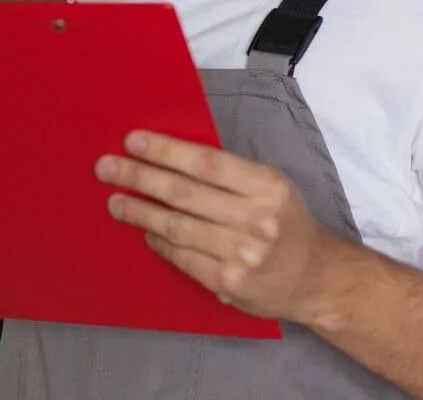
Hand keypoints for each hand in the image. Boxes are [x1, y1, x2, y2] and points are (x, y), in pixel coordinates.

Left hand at [96, 130, 335, 322]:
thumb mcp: (271, 188)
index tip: (133, 141)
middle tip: (107, 168)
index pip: (206, 162)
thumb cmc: (287, 224)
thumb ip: (231, 175)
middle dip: (140, 177)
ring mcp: (240, 253)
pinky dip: (160, 243)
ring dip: (141, 212)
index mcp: (266, 186)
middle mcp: (255, 219)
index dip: (165, 150)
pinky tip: (146, 232)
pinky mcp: (228, 282)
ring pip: (177, 226)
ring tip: (116, 203)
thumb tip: (171, 159)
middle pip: (184, 193)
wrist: (315, 278)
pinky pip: (183, 257)